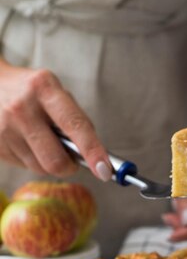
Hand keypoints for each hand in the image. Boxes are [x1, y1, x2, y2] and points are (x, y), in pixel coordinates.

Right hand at [0, 59, 111, 179]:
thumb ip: (75, 121)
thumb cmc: (31, 92)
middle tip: (72, 160)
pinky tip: (26, 142)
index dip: (93, 152)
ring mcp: (5, 128)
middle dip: (69, 167)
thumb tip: (95, 158)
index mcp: (44, 88)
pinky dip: (33, 160)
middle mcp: (22, 108)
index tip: (105, 170)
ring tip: (42, 141)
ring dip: (50, 163)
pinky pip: (25, 167)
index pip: (76, 126)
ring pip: (41, 168)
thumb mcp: (53, 93)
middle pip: (56, 160)